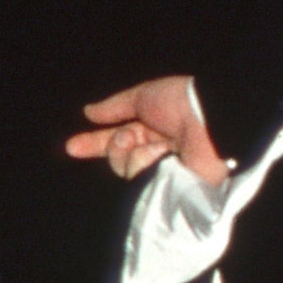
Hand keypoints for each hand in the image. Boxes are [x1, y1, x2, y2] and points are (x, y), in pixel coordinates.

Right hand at [65, 75, 228, 185]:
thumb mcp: (144, 96)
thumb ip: (115, 107)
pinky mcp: (172, 186)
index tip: (72, 146)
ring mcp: (166, 169)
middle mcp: (159, 151)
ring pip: (126, 169)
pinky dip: (146, 164)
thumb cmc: (181, 102)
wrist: (209, 119)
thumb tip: (89, 112)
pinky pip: (141, 180)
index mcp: (154, 128)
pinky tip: (163, 157)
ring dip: (133, 154)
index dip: (95, 143)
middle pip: (118, 157)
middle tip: (127, 138)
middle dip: (113, 146)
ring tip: (156, 146)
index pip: (119, 138)